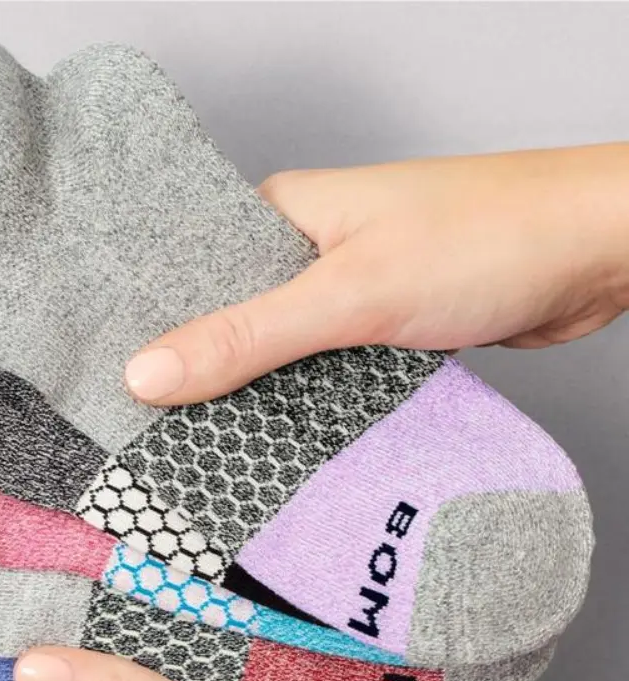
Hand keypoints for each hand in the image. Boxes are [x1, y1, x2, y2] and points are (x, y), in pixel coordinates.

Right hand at [124, 144, 628, 403]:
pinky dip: (306, 403)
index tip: (118, 391)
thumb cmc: (488, 239)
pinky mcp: (380, 329)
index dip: (153, 333)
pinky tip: (282, 438)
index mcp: (282, 214)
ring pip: (278, 354)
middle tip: (156, 435)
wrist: (600, 253)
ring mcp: (347, 291)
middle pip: (231, 321)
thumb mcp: (348, 295)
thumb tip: (147, 374)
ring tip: (207, 448)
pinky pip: (322, 372)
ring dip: (259, 396)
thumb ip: (247, 337)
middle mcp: (308, 250)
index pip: (189, 275)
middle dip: (204, 376)